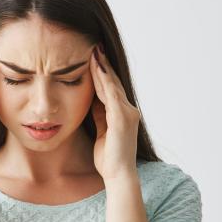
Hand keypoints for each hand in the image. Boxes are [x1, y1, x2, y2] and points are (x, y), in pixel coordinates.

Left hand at [88, 44, 139, 179]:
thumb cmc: (109, 159)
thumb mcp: (101, 132)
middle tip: (94, 46)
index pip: (111, 89)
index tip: (93, 57)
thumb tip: (92, 102)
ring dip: (103, 67)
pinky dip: (103, 80)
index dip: (102, 73)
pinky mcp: (121, 118)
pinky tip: (96, 67)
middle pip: (113, 82)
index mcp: (122, 114)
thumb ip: (99, 116)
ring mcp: (127, 113)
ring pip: (112, 85)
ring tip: (94, 51)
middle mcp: (128, 110)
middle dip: (103, 64)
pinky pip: (111, 94)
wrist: (119, 176)